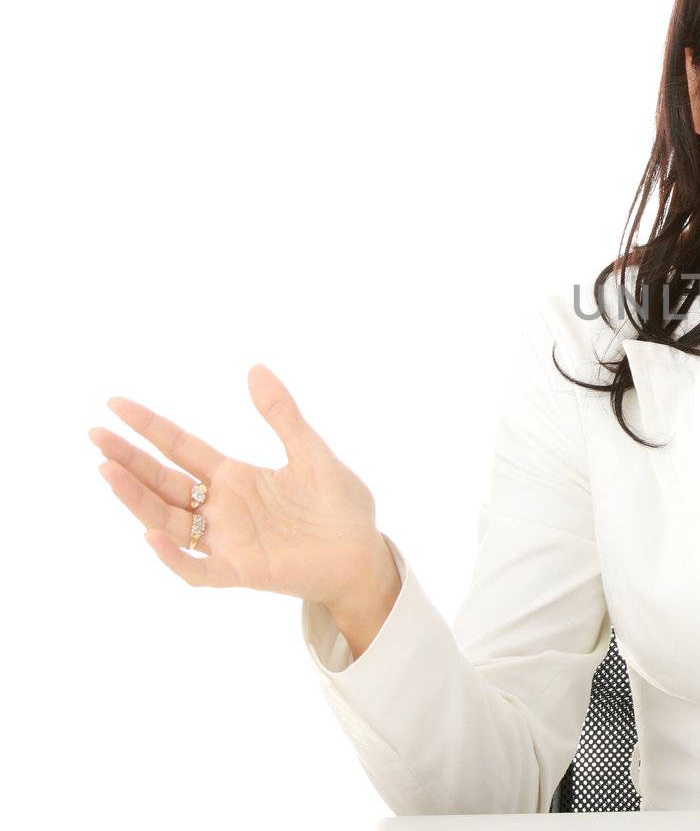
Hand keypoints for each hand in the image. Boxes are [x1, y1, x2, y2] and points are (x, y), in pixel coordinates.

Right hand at [90, 364, 393, 612]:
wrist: (365, 552)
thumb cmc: (340, 505)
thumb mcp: (310, 450)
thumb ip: (281, 414)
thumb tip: (254, 368)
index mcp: (235, 478)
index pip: (181, 449)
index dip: (150, 428)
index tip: (116, 405)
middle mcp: (222, 508)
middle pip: (163, 482)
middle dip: (129, 460)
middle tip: (95, 435)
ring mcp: (227, 541)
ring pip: (167, 521)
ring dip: (136, 499)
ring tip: (107, 471)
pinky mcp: (241, 571)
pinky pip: (196, 568)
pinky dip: (172, 555)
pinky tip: (151, 534)